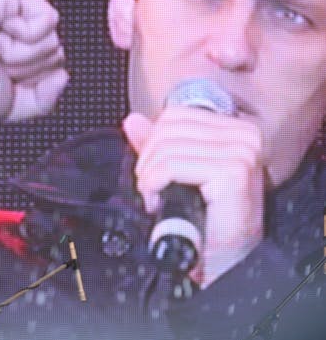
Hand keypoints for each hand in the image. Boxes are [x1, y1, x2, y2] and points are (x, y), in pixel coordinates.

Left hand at [122, 107, 264, 287]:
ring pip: (167, 146)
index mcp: (237, 129)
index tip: (151, 170)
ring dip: (149, 175)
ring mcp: (242, 152)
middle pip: (169, 127)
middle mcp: (245, 136)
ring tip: (154, 198)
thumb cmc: (208, 223)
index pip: (176, 115)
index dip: (152, 141)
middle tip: (149, 188)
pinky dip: (154, 184)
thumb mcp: (180, 175)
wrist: (225, 263)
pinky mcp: (233, 172)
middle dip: (147, 159)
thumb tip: (133, 120)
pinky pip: (172, 165)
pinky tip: (158, 202)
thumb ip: (159, 144)